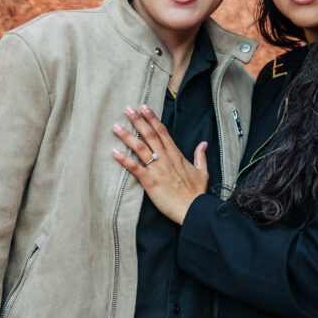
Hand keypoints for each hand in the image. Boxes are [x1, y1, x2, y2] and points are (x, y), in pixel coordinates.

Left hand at [112, 104, 208, 223]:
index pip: (163, 132)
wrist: (194, 210)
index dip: (152, 118)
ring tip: (116, 126)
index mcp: (176, 155)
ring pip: (140, 148)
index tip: (144, 107)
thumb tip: (203, 144)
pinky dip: (124, 160)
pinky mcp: (150, 182)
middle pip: (150, 135)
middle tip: (127, 109)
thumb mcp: (203, 172)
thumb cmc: (197, 193)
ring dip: (127, 136)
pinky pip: (135, 168)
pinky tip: (114, 152)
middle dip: (138, 120)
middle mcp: (166, 159)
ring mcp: (157, 169)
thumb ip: (200, 156)